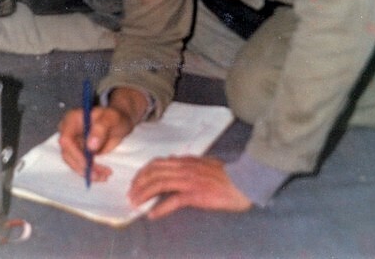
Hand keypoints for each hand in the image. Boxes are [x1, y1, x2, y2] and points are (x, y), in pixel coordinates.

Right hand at [58, 106, 131, 181]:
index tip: (88, 164)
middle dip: (82, 166)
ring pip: (73, 163)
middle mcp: (68, 132)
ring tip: (104, 175)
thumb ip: (101, 129)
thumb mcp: (111, 119)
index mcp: (72, 119)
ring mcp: (73, 143)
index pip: (66, 139)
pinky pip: (80, 165)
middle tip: (99, 174)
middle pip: (68, 154)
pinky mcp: (79, 153)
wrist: (119, 122)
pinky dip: (90, 172)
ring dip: (87, 172)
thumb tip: (90, 146)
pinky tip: (102, 175)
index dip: (75, 153)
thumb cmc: (115, 117)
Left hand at [128, 155, 252, 218]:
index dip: (144, 172)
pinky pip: (172, 200)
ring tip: (135, 204)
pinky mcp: (195, 194)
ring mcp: (189, 181)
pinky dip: (159, 208)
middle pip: (154, 172)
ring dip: (144, 194)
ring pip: (159, 184)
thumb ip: (189, 163)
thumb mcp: (205, 163)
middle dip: (139, 183)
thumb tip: (174, 161)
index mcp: (186, 161)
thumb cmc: (227, 174)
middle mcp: (184, 168)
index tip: (136, 181)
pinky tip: (152, 215)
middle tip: (131, 194)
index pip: (158, 163)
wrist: (243, 182)